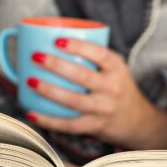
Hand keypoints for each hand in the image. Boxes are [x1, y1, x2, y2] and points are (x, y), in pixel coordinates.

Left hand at [26, 38, 166, 148]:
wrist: (136, 118)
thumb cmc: (117, 87)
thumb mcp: (114, 69)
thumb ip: (94, 57)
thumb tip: (52, 42)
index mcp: (116, 68)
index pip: (100, 54)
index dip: (78, 47)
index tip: (57, 40)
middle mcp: (112, 88)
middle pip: (83, 76)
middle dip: (57, 65)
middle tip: (36, 56)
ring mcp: (104, 109)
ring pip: (74, 100)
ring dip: (49, 91)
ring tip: (30, 81)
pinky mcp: (95, 126)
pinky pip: (69, 125)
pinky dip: (48, 120)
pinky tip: (32, 113)